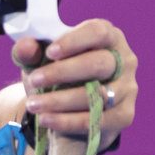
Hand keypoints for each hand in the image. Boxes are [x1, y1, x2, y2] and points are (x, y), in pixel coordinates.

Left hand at [13, 18, 135, 143]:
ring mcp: (128, 88)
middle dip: (63, 73)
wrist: (70, 110)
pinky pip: (99, 120)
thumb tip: (26, 47)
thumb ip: (29, 51)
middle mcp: (124, 60)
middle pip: (99, 64)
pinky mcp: (125, 114)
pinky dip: (69, 121)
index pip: (98, 32)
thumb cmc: (59, 74)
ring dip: (62, 101)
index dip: (74, 41)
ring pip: (99, 95)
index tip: (49, 53)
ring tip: (34, 104)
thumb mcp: (41, 60)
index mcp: (108, 36)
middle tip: (35, 80)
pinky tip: (47, 119)